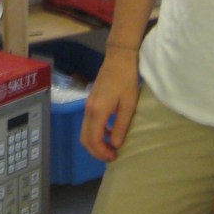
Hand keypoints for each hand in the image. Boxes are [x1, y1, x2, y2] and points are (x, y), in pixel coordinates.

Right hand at [80, 47, 140, 161]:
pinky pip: (88, 123)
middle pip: (84, 138)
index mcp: (98, 111)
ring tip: (110, 147)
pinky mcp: (90, 101)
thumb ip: (121, 125)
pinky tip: (109, 133)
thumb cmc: (127, 80)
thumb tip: (115, 144)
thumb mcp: (129, 104)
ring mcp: (88, 105)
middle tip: (112, 156)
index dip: (102, 152)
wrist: (119, 58)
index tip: (115, 156)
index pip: (94, 139)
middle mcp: (88, 110)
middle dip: (96, 151)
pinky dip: (95, 133)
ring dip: (95, 143)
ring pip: (84, 131)